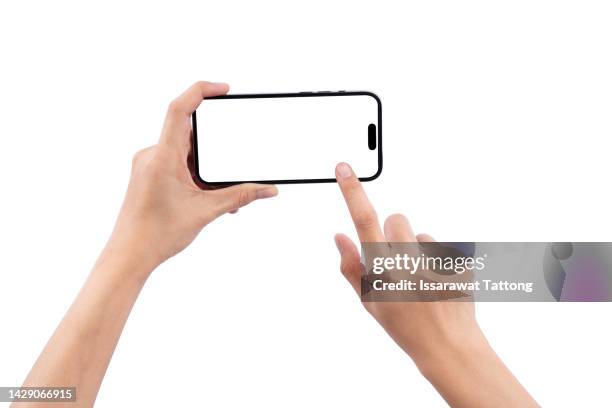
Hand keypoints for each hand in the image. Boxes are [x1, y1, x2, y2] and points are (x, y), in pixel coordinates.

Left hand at [108, 82, 277, 269]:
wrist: (129, 255)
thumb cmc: (156, 234)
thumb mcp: (206, 211)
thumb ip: (240, 195)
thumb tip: (268, 189)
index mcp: (162, 157)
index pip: (180, 109)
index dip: (202, 91)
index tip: (224, 90)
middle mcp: (152, 155)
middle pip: (190, 134)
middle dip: (215, 150)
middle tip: (230, 168)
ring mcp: (149, 165)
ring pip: (185, 152)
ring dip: (206, 168)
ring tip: (216, 195)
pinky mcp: (149, 175)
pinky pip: (176, 163)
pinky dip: (195, 174)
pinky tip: (205, 197)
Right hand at [333, 162, 537, 407]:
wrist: (449, 346)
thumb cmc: (405, 326)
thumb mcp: (370, 303)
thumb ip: (351, 267)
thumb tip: (339, 236)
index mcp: (384, 271)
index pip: (364, 221)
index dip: (352, 192)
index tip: (343, 168)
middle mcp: (410, 262)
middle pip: (397, 219)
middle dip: (394, 234)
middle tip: (398, 262)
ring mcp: (438, 261)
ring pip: (422, 234)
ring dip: (418, 249)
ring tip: (423, 279)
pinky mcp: (459, 262)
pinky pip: (443, 247)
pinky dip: (439, 260)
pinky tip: (440, 283)